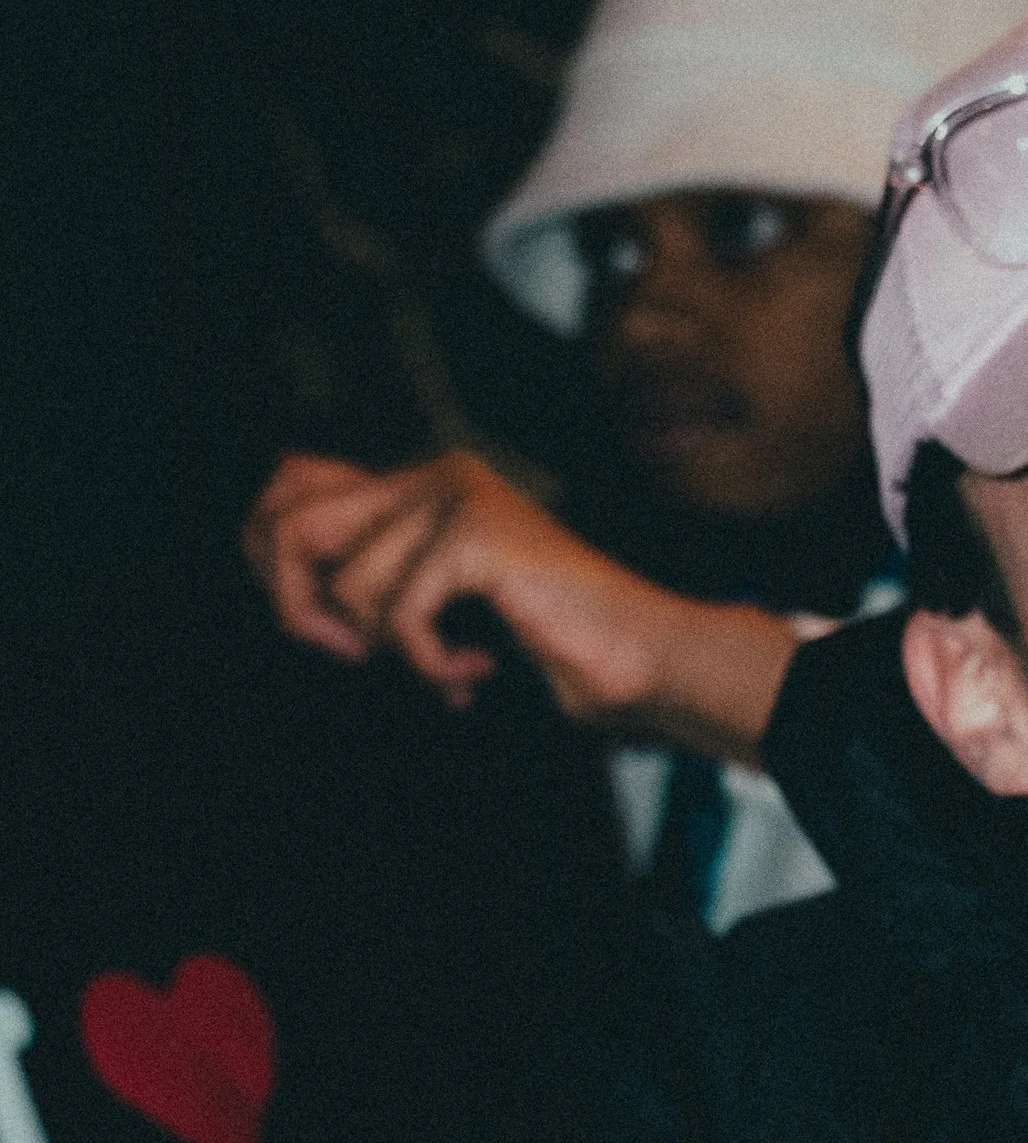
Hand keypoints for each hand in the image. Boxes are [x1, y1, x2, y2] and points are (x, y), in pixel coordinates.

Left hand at [243, 448, 794, 752]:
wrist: (637, 656)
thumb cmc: (549, 640)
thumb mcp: (440, 600)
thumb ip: (376, 575)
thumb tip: (285, 585)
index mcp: (424, 477)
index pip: (291, 482)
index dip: (274, 556)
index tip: (324, 625)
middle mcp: (436, 471)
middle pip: (293, 523)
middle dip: (302, 605)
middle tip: (355, 654)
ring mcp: (458, 498)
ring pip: (349, 583)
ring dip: (391, 647)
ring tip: (447, 666)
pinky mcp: (476, 537)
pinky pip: (402, 613)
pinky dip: (429, 662)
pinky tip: (473, 671)